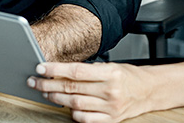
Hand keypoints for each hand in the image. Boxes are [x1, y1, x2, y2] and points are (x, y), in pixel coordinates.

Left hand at [28, 61, 150, 122]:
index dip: (55, 69)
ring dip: (56, 98)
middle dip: (49, 84)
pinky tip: (66, 107)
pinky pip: (85, 119)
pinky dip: (72, 113)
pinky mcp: (110, 120)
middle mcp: (110, 91)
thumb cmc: (128, 76)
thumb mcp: (111, 66)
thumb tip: (60, 71)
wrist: (148, 91)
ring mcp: (110, 108)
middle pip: (72, 88)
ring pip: (75, 104)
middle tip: (35, 81)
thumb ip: (88, 70)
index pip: (76, 71)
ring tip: (46, 92)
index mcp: (111, 73)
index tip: (40, 68)